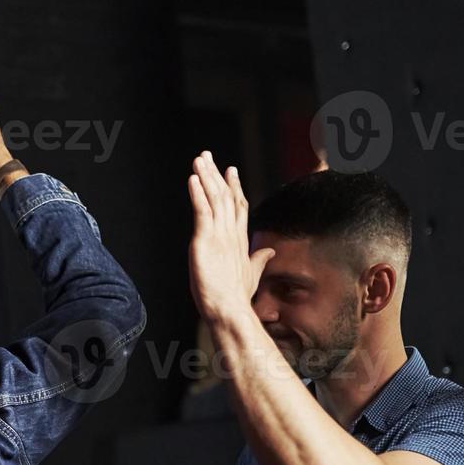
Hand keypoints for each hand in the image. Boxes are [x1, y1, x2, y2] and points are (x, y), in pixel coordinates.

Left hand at [188, 152, 274, 324]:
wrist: (230, 309)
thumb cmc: (238, 297)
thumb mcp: (251, 274)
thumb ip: (259, 259)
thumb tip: (270, 252)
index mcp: (239, 239)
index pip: (238, 206)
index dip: (234, 186)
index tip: (230, 170)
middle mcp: (231, 233)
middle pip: (225, 196)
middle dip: (216, 174)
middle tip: (207, 155)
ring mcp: (219, 235)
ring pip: (214, 198)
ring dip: (206, 177)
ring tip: (200, 159)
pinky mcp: (205, 240)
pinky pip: (202, 211)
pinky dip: (197, 194)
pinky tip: (193, 178)